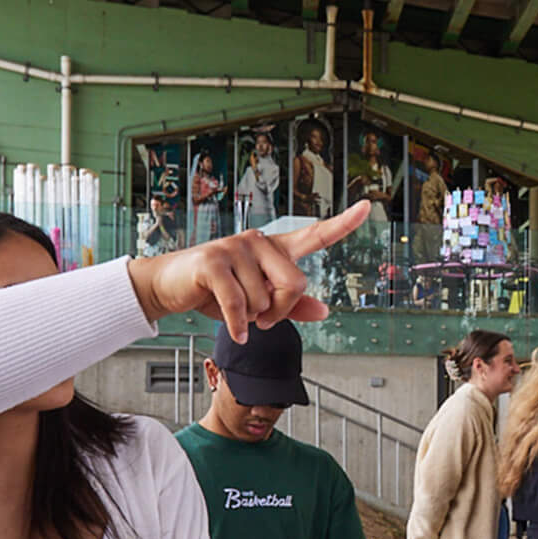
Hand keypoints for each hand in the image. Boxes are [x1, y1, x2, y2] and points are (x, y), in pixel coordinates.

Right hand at [129, 203, 369, 338]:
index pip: (315, 234)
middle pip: (296, 283)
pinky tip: (236, 332)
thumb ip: (292, 305)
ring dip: (252, 318)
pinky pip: (239, 303)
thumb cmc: (214, 291)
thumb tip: (326, 310)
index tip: (367, 206)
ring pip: (265, 299)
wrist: (171, 287)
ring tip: (235, 312)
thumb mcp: (257, 301)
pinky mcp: (213, 262)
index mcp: (274, 249)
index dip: (343, 222)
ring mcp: (235, 248)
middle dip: (281, 310)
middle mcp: (258, 242)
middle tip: (261, 318)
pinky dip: (238, 324)